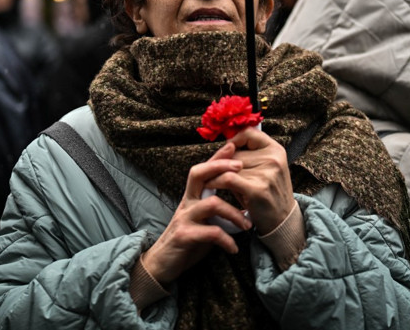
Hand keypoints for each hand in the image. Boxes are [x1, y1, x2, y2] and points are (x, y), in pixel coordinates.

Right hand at [141, 143, 251, 284]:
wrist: (161, 264)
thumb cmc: (187, 240)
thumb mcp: (202, 220)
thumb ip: (216, 209)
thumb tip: (243, 203)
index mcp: (192, 197)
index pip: (203, 170)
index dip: (217, 156)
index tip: (233, 145)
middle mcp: (187, 203)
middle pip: (199, 174)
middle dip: (220, 167)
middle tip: (240, 169)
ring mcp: (184, 218)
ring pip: (212, 204)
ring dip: (235, 214)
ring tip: (247, 225)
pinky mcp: (184, 235)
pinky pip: (211, 232)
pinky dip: (226, 240)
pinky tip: (233, 248)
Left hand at [206, 126, 295, 234]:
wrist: (282, 221)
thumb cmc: (269, 193)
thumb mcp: (268, 169)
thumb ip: (251, 155)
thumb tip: (225, 145)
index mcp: (276, 150)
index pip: (248, 132)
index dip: (233, 140)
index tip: (226, 151)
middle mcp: (273, 158)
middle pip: (234, 152)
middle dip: (220, 163)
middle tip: (212, 173)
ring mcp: (267, 173)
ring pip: (227, 165)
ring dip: (214, 174)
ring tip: (208, 181)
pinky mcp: (257, 189)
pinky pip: (227, 178)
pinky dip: (215, 182)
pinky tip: (210, 186)